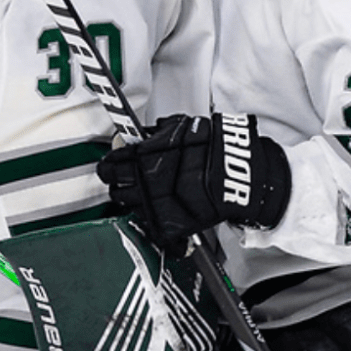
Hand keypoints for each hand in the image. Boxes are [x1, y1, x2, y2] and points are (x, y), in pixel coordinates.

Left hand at [97, 113, 289, 249]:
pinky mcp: (166, 223)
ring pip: (125, 202)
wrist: (238, 175)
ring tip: (136, 192)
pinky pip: (146, 219)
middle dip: (114, 178)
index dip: (111, 160)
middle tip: (118, 176)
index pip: (114, 160)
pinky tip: (153, 206)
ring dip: (127, 196)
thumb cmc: (215, 150)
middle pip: (114, 182)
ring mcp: (156, 203)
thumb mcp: (181, 128)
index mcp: (147, 154)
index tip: (112, 160)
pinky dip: (147, 213)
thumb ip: (155, 133)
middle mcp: (147, 179)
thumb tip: (135, 136)